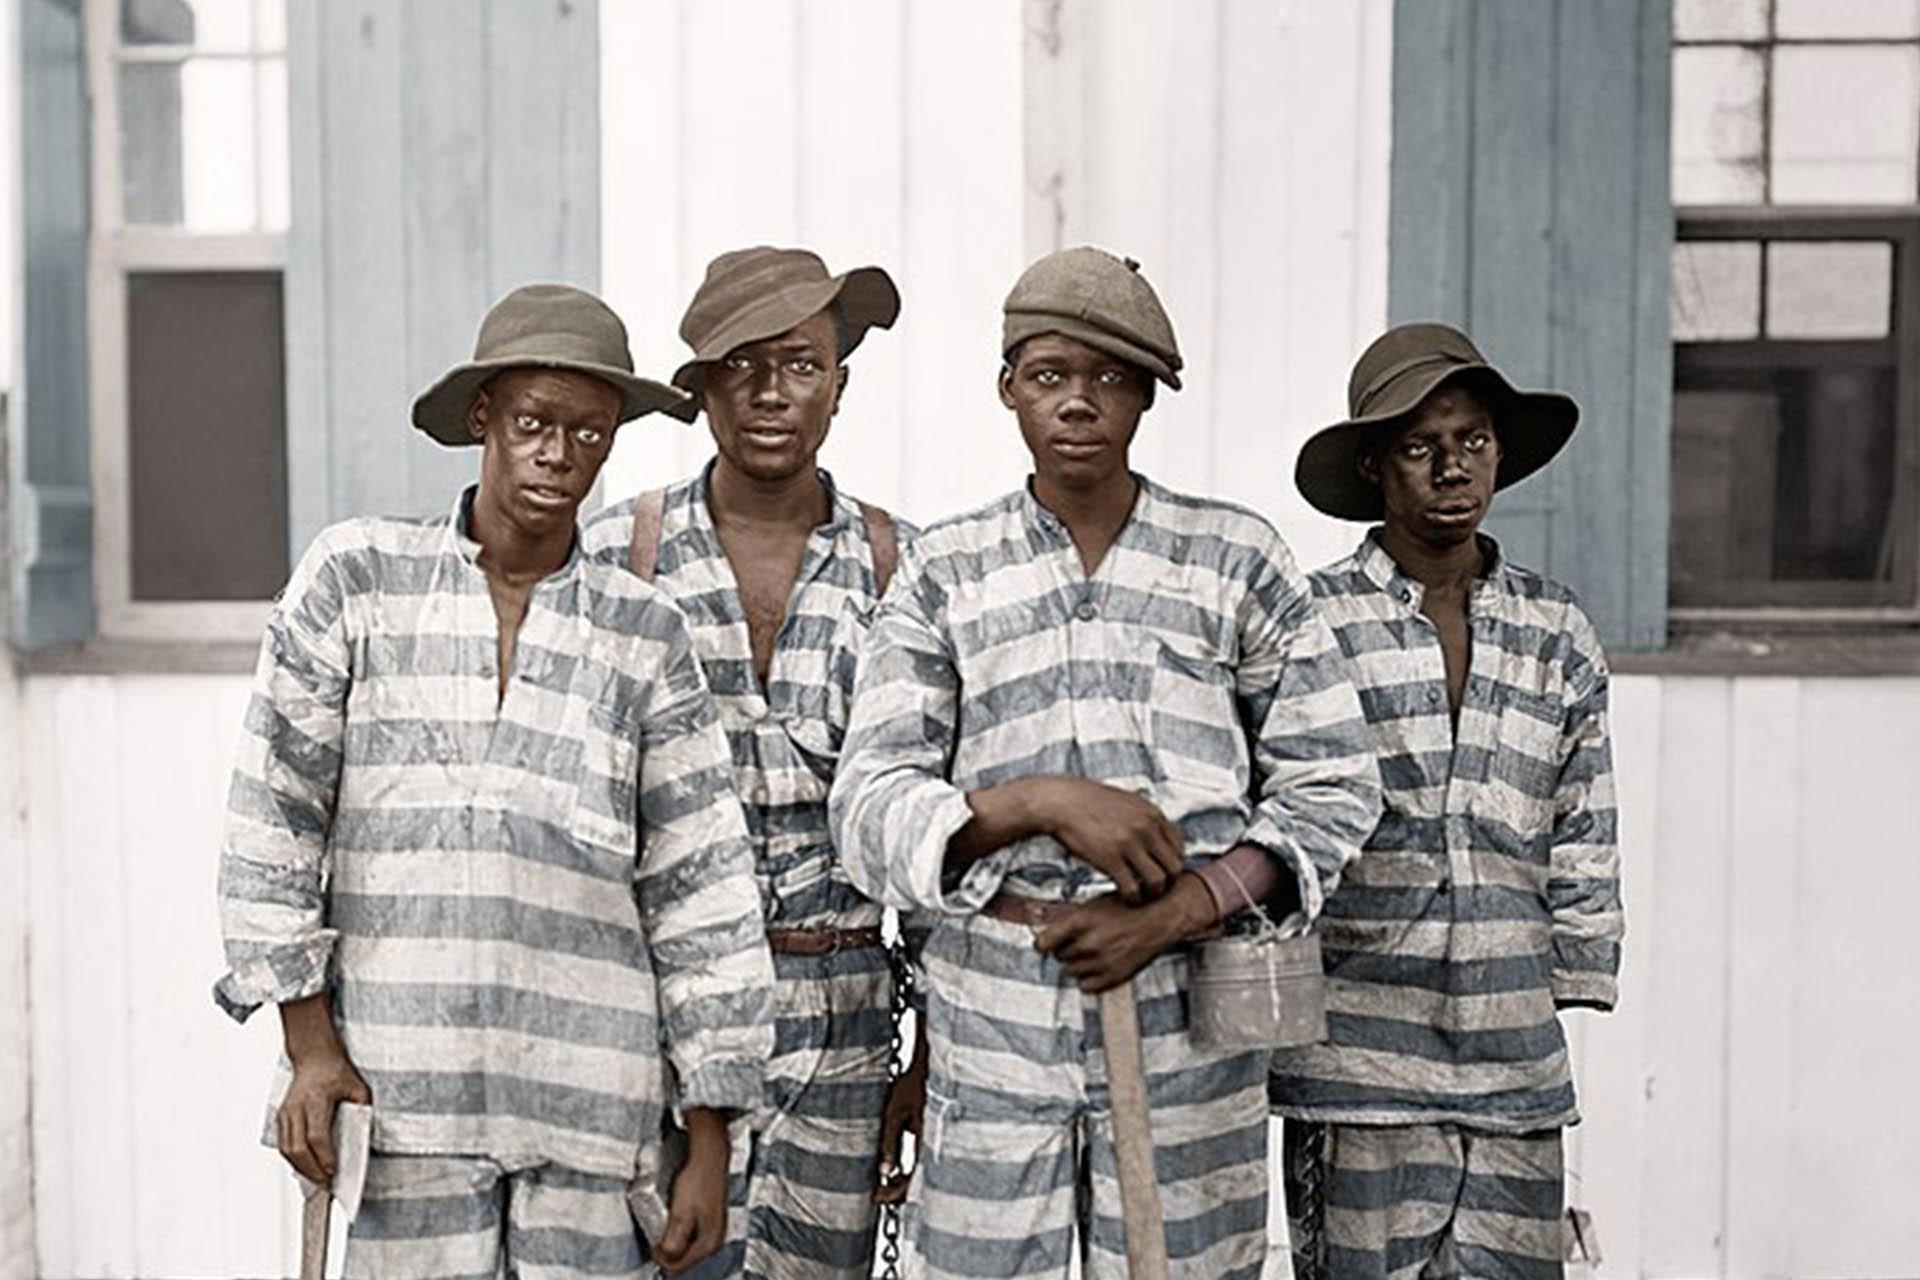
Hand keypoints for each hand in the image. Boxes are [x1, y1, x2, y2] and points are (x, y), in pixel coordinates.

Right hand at [275, 1044, 370, 1184]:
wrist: (314, 1057)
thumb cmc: (337, 1071)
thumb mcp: (358, 1087)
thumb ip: (362, 1111)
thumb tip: (365, 1137)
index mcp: (316, 1098)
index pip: (317, 1135)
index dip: (324, 1156)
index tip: (334, 1170)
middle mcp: (296, 1107)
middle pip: (298, 1147)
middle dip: (312, 1169)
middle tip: (326, 1183)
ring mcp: (285, 1112)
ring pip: (287, 1149)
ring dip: (301, 1168)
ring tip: (317, 1179)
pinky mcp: (281, 1117)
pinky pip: (283, 1144)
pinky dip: (293, 1159)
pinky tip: (306, 1167)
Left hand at [656, 1108, 730, 1274]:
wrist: (709, 1155)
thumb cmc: (698, 1180)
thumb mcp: (680, 1213)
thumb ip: (673, 1241)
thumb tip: (664, 1258)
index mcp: (710, 1242)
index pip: (680, 1266)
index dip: (661, 1258)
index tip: (652, 1244)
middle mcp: (715, 1240)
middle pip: (684, 1259)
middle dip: (668, 1252)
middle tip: (655, 1236)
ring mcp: (714, 1229)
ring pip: (687, 1248)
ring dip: (673, 1242)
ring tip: (663, 1225)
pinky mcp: (710, 1219)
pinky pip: (691, 1236)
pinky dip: (679, 1232)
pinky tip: (674, 1219)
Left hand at [873, 1032, 928, 1204]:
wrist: (922, 1067)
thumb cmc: (908, 1086)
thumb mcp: (893, 1114)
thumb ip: (888, 1142)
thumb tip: (883, 1172)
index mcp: (921, 1141)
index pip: (910, 1178)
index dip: (892, 1192)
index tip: (875, 1198)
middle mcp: (927, 1143)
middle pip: (915, 1180)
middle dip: (895, 1192)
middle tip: (876, 1197)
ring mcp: (926, 1139)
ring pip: (916, 1171)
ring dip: (900, 1182)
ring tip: (880, 1187)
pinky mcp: (923, 1133)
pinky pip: (916, 1159)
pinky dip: (903, 1169)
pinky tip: (890, 1169)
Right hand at [1031, 779, 1184, 903]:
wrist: (1062, 803)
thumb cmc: (1090, 803)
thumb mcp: (1127, 803)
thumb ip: (1145, 819)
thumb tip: (1158, 836)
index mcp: (1152, 814)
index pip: (1179, 846)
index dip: (1173, 863)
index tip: (1163, 871)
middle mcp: (1146, 828)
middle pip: (1174, 866)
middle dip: (1168, 882)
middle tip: (1156, 888)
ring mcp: (1129, 844)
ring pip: (1158, 881)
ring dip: (1153, 894)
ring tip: (1144, 896)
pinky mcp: (1110, 859)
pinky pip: (1132, 888)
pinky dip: (1133, 898)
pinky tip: (1127, 897)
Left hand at [1032, 876, 1216, 992]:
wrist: (1159, 919)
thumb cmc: (1127, 906)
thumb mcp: (1094, 905)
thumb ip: (1070, 921)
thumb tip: (1047, 936)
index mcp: (1080, 921)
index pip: (1042, 944)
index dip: (1043, 944)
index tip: (1046, 944)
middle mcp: (1088, 943)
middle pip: (1059, 956)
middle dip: (1066, 949)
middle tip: (1081, 941)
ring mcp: (1102, 962)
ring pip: (1071, 972)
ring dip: (1078, 964)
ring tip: (1092, 951)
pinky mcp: (1115, 976)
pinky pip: (1087, 986)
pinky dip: (1089, 979)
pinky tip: (1097, 966)